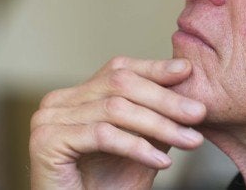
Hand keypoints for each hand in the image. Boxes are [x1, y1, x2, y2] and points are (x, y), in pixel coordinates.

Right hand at [29, 56, 206, 189]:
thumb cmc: (107, 188)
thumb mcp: (141, 145)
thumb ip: (155, 116)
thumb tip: (186, 88)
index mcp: (76, 96)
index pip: (118, 70)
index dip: (154, 69)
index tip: (187, 71)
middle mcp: (58, 102)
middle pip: (119, 85)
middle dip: (165, 99)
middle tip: (199, 112)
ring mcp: (48, 119)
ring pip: (115, 109)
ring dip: (159, 125)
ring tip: (191, 140)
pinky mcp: (47, 141)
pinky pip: (102, 135)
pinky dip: (137, 147)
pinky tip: (162, 162)